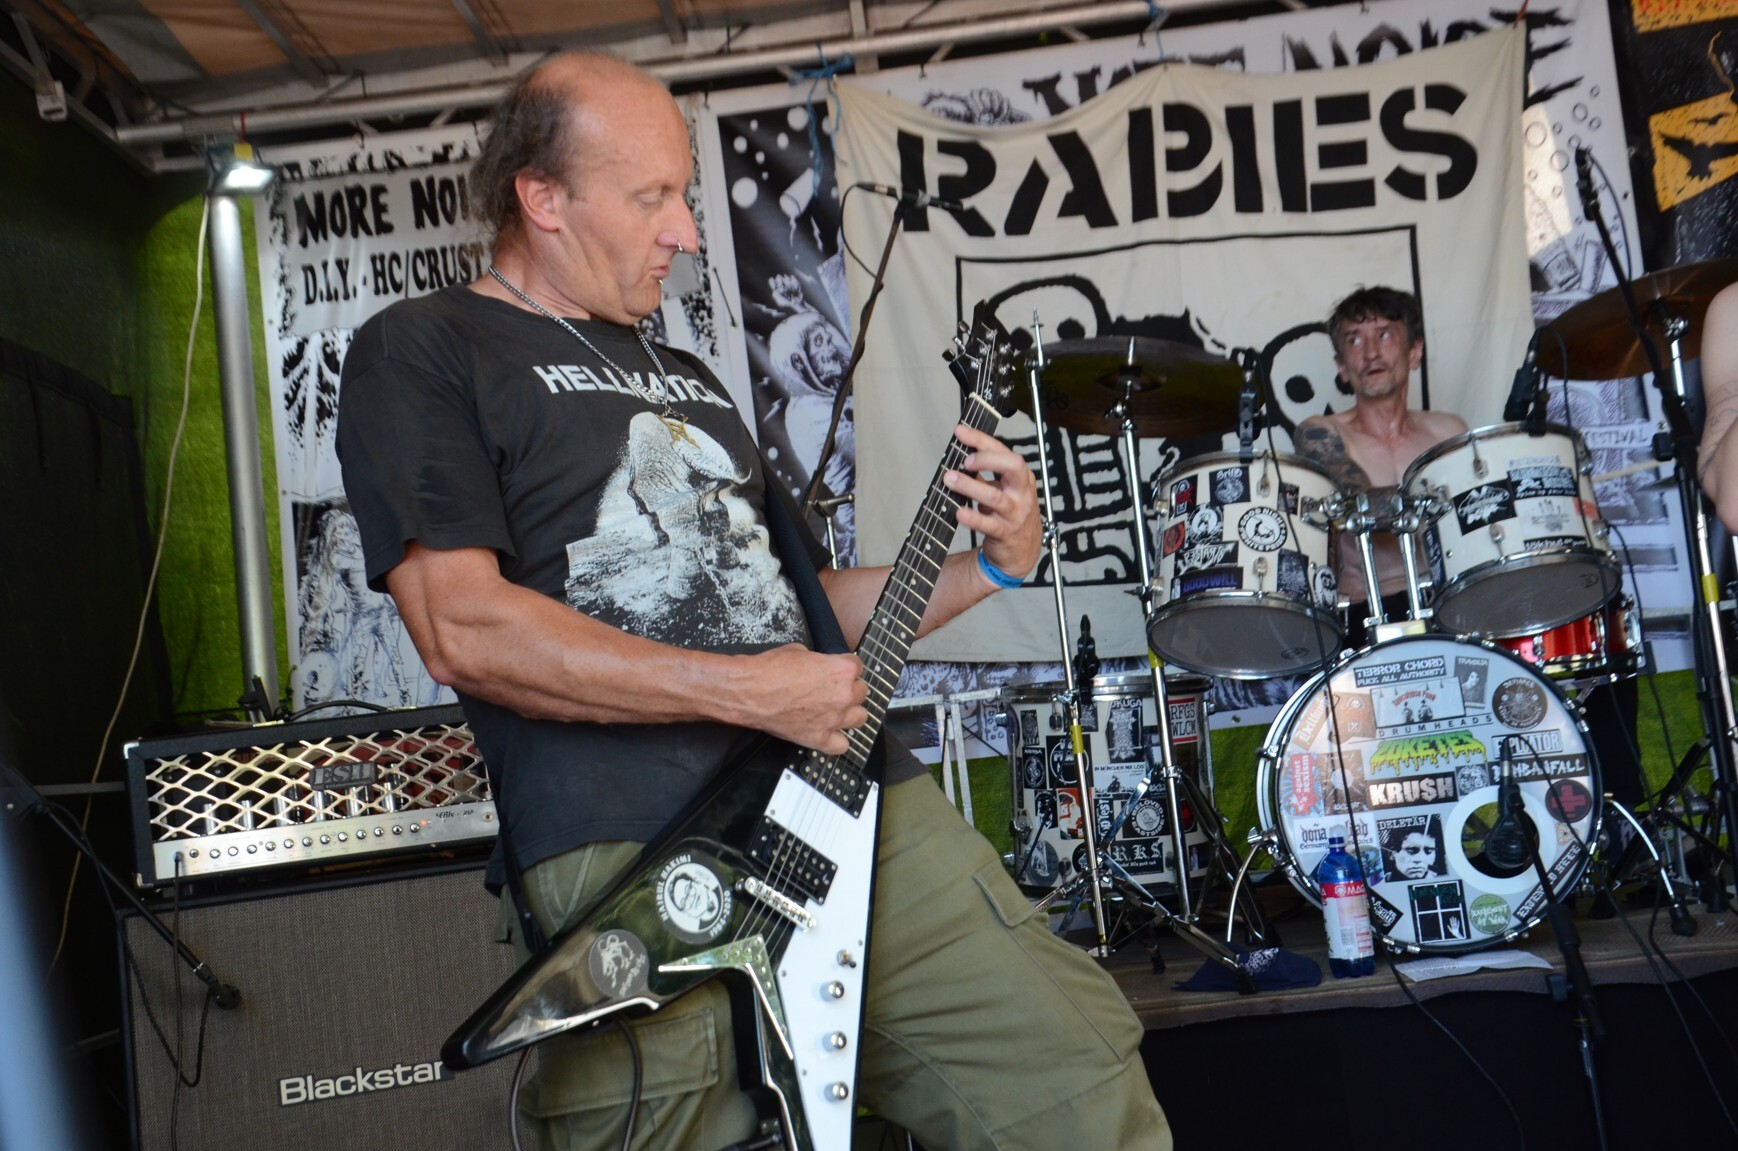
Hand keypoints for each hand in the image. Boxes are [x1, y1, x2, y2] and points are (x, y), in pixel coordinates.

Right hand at [736, 644, 868, 754]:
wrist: (749, 691)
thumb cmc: (769, 670)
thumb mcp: (799, 652)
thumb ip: (819, 661)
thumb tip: (820, 665)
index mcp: (841, 671)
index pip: (858, 667)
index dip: (846, 667)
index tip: (838, 670)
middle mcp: (843, 696)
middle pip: (861, 692)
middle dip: (849, 688)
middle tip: (833, 689)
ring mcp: (833, 719)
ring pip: (860, 718)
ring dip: (850, 712)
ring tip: (837, 710)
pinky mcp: (819, 738)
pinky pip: (842, 745)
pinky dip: (838, 740)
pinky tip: (830, 733)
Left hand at [943, 424, 1040, 580]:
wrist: (1022, 551)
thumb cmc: (1010, 515)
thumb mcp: (1002, 490)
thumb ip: (984, 473)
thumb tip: (961, 452)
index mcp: (1020, 477)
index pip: (1004, 451)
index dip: (982, 439)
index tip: (961, 432)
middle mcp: (1021, 493)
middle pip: (1013, 467)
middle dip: (987, 459)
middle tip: (965, 460)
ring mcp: (1015, 513)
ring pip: (995, 497)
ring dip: (970, 486)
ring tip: (950, 479)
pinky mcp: (1005, 533)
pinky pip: (989, 524)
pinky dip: (973, 517)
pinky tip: (958, 511)